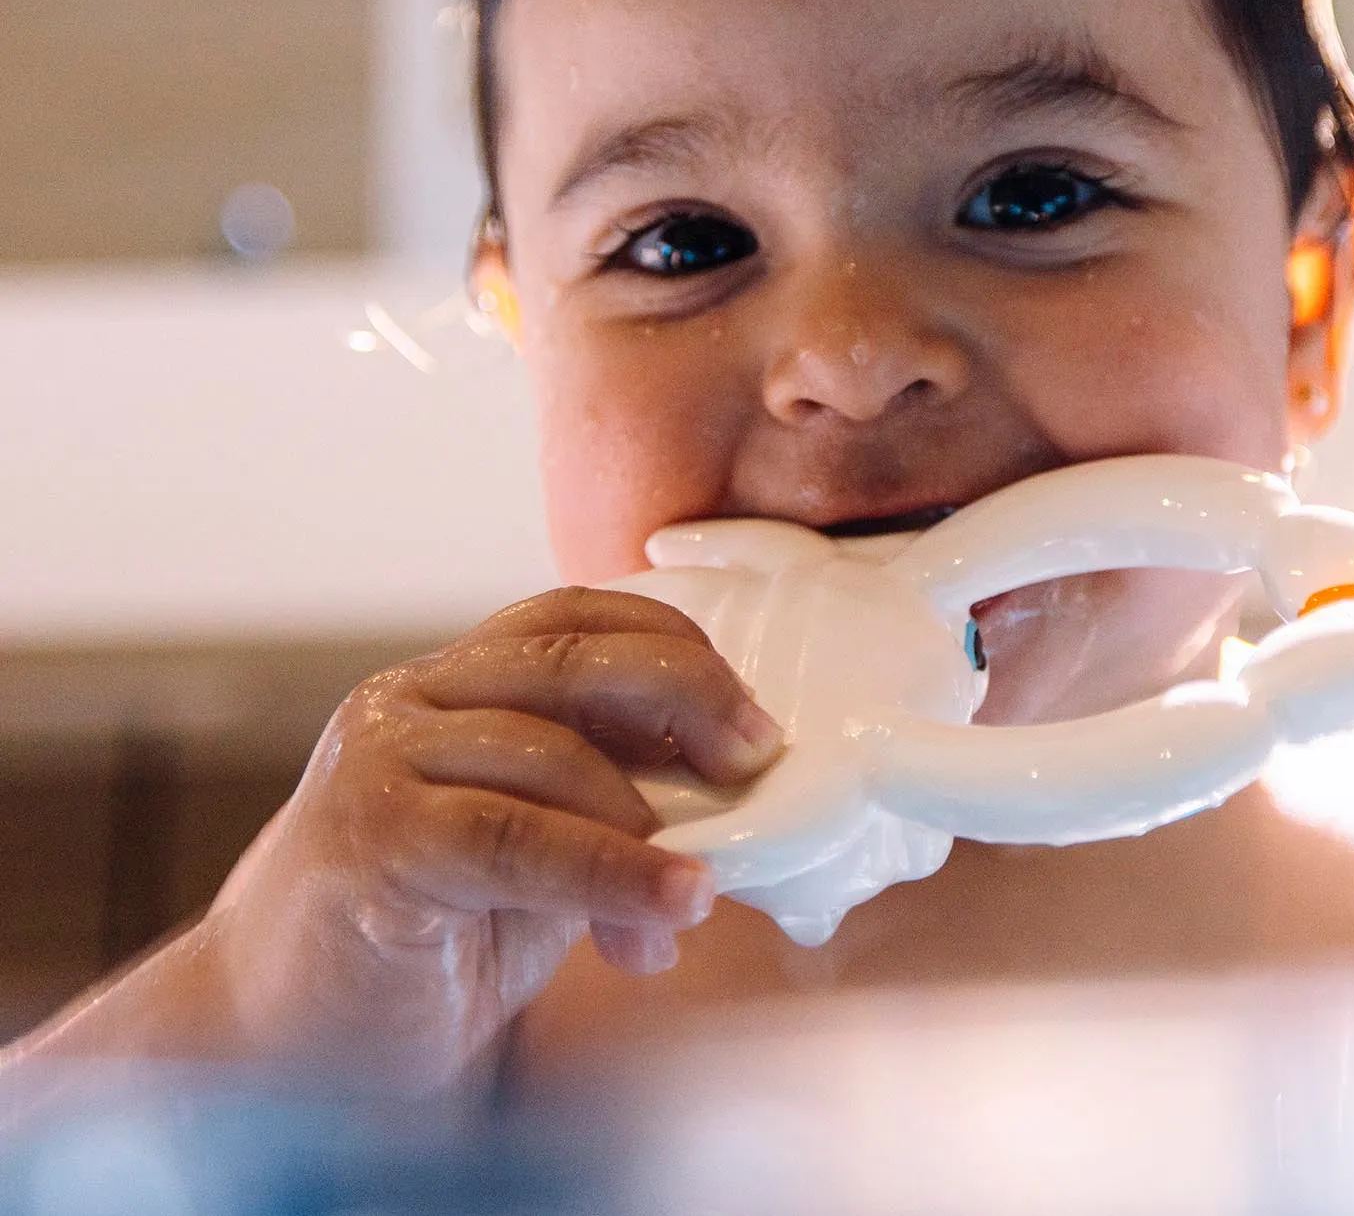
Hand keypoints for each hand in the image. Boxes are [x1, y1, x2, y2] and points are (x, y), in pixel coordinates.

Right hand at [201, 587, 782, 1089]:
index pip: (573, 615)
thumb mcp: (541, 845)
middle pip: (570, 659)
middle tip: (758, 758)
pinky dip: (609, 873)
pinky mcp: (369, 837)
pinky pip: (515, 838)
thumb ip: (614, 801)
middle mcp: (409, 699)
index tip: (752, 714)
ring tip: (701, 894)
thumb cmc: (431, 934)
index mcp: (453, 683)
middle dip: (686, 697)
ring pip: (549, 752)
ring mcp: (379, 761)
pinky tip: (668, 911)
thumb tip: (743, 793)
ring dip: (648, 826)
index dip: (673, 644)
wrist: (290, 1041)